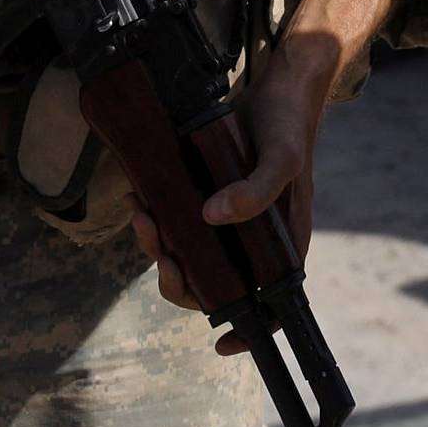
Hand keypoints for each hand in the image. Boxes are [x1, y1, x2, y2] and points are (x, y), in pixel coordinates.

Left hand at [129, 36, 328, 354]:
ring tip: (141, 216)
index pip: (269, 306)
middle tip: (160, 251)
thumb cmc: (289, 125)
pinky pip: (177, 222)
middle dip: (181, 279)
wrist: (277, 84)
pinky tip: (138, 199)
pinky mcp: (207, 195)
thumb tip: (210, 218)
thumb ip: (255, 191)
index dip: (247, 332)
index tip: (219, 342)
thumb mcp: (280, 158)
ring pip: (189, 255)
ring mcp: (228, 219)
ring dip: (159, 246)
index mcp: (281, 246)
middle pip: (215, 284)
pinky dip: (155, 219)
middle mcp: (253, 241)